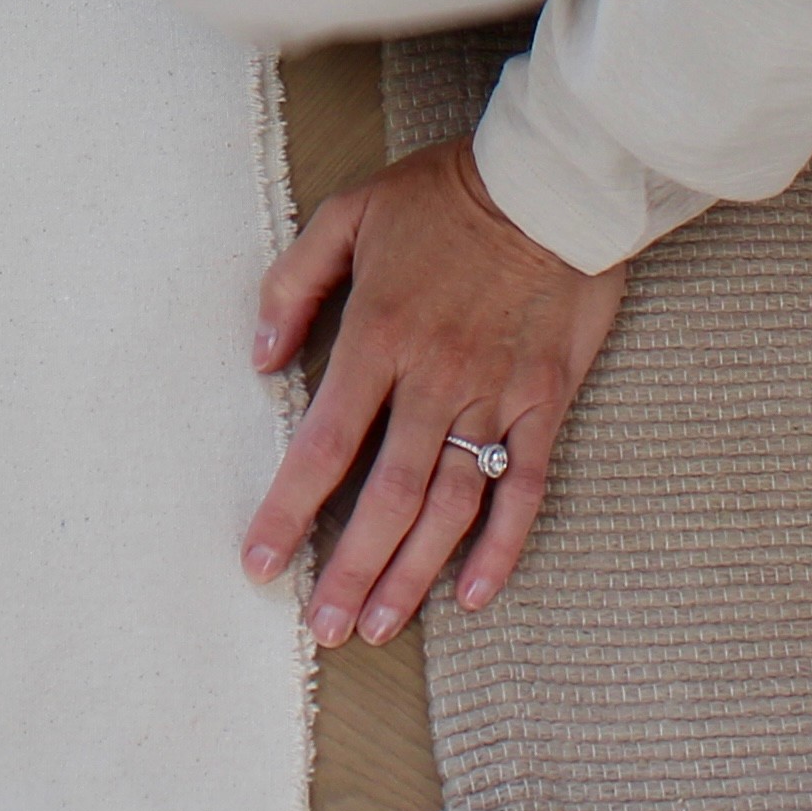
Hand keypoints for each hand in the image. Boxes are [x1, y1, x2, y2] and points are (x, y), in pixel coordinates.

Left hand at [245, 140, 628, 641]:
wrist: (551, 181)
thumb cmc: (444, 193)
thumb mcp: (349, 213)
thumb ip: (295, 282)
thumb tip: (261, 355)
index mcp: (379, 336)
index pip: (323, 445)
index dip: (289, 510)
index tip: (260, 562)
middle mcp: (433, 381)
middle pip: (386, 497)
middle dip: (349, 570)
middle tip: (323, 629)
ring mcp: (494, 397)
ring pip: (449, 506)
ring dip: (412, 573)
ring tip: (378, 626)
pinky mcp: (545, 402)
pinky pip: (525, 489)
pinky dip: (502, 547)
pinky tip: (472, 593)